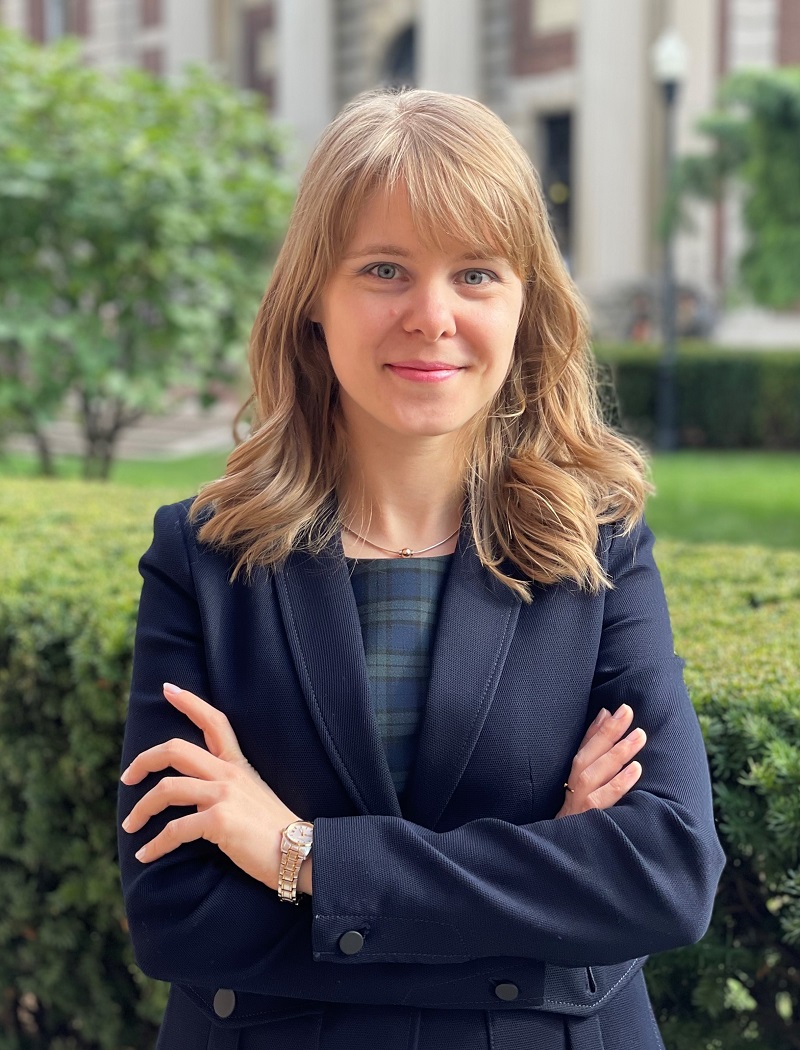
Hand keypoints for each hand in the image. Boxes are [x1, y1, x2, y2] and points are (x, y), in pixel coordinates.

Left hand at [120, 684, 301, 889]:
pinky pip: (174, 830)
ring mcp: (224, 795)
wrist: (300, 852)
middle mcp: (229, 774)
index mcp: (237, 765)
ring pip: (167, 788)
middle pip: (176, 750)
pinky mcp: (219, 820)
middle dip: (144, 761)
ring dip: (141, 809)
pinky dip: (155, 844)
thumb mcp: (253, 796)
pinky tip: (146, 854)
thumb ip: (226, 788)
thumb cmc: (274, 831)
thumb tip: (195, 798)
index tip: (168, 689)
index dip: (189, 702)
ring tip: (130, 824)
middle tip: (127, 777)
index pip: (214, 722)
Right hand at [556, 704, 645, 817]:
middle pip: (588, 756)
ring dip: (617, 753)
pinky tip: (636, 770)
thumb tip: (605, 722)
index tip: (613, 709)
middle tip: (629, 711)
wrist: (559, 864)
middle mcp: (571, 791)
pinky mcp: (588, 823)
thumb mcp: (579, 793)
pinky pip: (604, 800)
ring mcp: (578, 807)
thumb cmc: (577, 825)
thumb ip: (591, 760)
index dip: (596, 729)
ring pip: (595, 774)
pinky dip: (620, 783)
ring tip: (639, 735)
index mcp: (568, 782)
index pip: (582, 749)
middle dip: (608, 733)